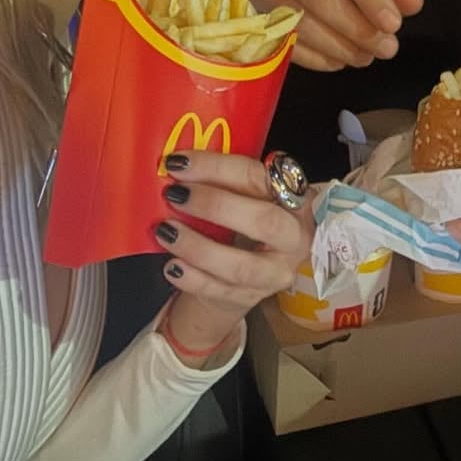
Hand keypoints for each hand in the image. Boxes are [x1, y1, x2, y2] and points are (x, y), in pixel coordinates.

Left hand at [152, 151, 312, 356]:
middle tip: (174, 195)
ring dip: (198, 247)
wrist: (244, 275)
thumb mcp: (242, 197)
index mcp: (293, 198)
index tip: (179, 162)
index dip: (218, 167)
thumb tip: (176, 164)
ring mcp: (276, 272)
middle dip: (215, 205)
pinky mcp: (253, 297)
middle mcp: (294, 236)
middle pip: (263, 221)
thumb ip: (222, 181)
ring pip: (241, 265)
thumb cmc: (241, 223)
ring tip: (165, 231)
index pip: (260, 177)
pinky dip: (192, 278)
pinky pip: (220, 291)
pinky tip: (171, 266)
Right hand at [242, 0, 422, 71]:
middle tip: (386, 48)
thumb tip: (413, 5)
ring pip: (304, 26)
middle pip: (322, 0)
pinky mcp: (246, 16)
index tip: (394, 23)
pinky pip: (286, 43)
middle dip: (360, 30)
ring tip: (366, 57)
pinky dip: (318, 58)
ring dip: (341, 48)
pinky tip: (339, 61)